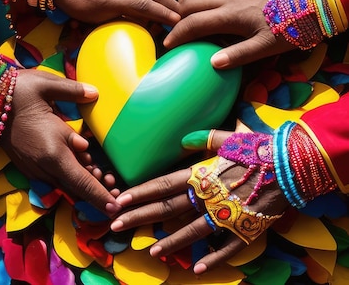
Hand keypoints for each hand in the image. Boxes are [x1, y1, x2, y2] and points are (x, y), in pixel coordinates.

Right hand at [1, 70, 119, 216]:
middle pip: (76, 188)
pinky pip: (55, 177)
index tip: (115, 207)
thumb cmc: (18, 92)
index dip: (100, 195)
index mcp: (53, 151)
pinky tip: (83, 162)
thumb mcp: (47, 86)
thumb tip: (95, 94)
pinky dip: (71, 175)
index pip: (82, 181)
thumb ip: (74, 92)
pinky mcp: (30, 165)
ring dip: (85, 182)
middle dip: (98, 191)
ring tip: (105, 176)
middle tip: (117, 185)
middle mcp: (44, 165)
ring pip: (66, 184)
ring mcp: (35, 167)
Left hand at [111, 129, 287, 273]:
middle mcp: (208, 195)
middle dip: (141, 217)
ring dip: (170, 242)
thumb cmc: (258, 149)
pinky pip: (225, 248)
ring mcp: (226, 215)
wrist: (290, 166)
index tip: (121, 200)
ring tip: (151, 250)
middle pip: (168, 209)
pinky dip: (211, 259)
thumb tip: (184, 139)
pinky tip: (195, 269)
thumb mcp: (230, 138)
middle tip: (117, 225)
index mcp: (202, 173)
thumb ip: (205, 139)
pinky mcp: (244, 229)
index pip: (164, 184)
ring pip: (192, 231)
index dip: (141, 192)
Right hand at [164, 0, 292, 67]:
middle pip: (189, 0)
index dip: (176, 33)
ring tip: (182, 14)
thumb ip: (238, 55)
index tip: (167, 44)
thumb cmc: (290, 27)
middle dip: (175, 14)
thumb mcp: (266, 47)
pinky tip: (202, 0)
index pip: (193, 22)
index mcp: (231, 15)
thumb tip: (211, 63)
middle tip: (170, 28)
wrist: (312, 1)